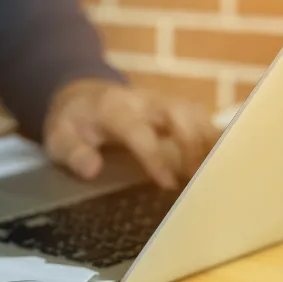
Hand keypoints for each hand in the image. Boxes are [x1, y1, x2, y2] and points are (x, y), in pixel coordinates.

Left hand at [43, 78, 220, 188]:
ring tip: (217, 176)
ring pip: (196, 113)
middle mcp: (143, 100)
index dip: (155, 157)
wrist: (80, 97)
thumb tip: (92, 169)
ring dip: (209, 142)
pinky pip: (201, 117)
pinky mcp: (174, 107)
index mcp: (114, 109)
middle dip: (193, 145)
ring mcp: (162, 101)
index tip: (167, 185)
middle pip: (179, 113)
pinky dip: (214, 138)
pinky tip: (224, 163)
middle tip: (199, 181)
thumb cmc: (71, 124)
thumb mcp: (58, 139)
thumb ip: (73, 153)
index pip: (139, 130)